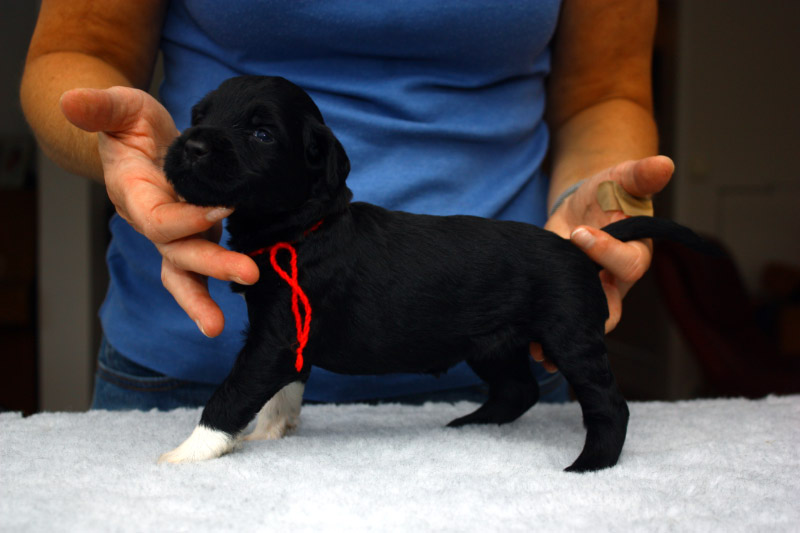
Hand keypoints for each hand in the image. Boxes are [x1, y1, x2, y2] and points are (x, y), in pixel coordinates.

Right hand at [60, 86, 258, 336]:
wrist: (141, 140)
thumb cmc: (130, 125)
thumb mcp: (121, 108)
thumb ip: (101, 107)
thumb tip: (69, 100)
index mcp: (135, 197)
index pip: (158, 219)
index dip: (187, 219)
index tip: (223, 207)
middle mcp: (155, 222)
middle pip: (179, 254)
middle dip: (213, 266)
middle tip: (248, 274)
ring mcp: (178, 232)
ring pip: (186, 272)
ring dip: (204, 297)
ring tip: (217, 328)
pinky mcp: (198, 231)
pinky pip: (205, 262)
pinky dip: (220, 279)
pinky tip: (247, 291)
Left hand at [529, 155, 673, 371]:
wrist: (584, 206)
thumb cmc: (608, 192)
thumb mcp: (621, 178)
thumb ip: (640, 174)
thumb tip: (664, 163)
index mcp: (635, 253)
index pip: (628, 263)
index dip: (605, 251)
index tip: (579, 234)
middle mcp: (615, 282)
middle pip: (610, 311)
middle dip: (588, 316)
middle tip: (561, 313)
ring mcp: (590, 294)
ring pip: (585, 325)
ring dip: (563, 336)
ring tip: (539, 348)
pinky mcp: (566, 297)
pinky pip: (562, 322)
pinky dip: (546, 337)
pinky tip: (528, 347)